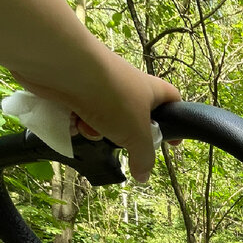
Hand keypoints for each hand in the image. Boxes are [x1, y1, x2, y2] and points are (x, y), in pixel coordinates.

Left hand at [15, 52, 179, 182]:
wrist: (66, 67)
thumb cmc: (111, 95)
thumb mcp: (136, 134)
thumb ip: (143, 156)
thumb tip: (144, 175)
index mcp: (150, 90)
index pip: (172, 99)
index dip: (176, 119)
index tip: (172, 140)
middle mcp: (127, 84)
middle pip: (134, 115)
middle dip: (126, 132)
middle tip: (123, 141)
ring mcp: (101, 84)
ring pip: (106, 115)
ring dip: (98, 128)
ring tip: (91, 128)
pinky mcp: (77, 85)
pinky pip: (82, 110)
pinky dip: (78, 119)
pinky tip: (73, 120)